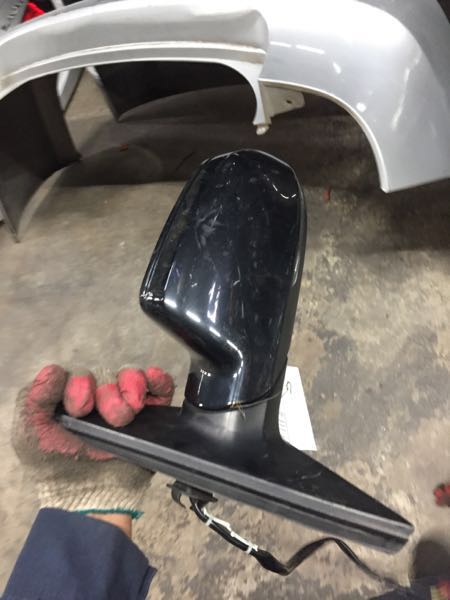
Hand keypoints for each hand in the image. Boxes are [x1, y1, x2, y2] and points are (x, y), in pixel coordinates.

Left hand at [12, 364, 173, 518]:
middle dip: (107, 394)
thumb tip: (54, 371)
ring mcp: (125, 403)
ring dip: (131, 388)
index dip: (80, 386)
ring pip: (132, 376)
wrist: (90, 500)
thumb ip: (35, 399)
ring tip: (128, 414)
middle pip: (106, 374)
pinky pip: (160, 387)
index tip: (79, 410)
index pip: (78, 372)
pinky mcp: (151, 414)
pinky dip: (159, 381)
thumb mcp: (31, 434)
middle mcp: (98, 395)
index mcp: (70, 395)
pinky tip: (153, 382)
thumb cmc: (55, 467)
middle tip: (110, 419)